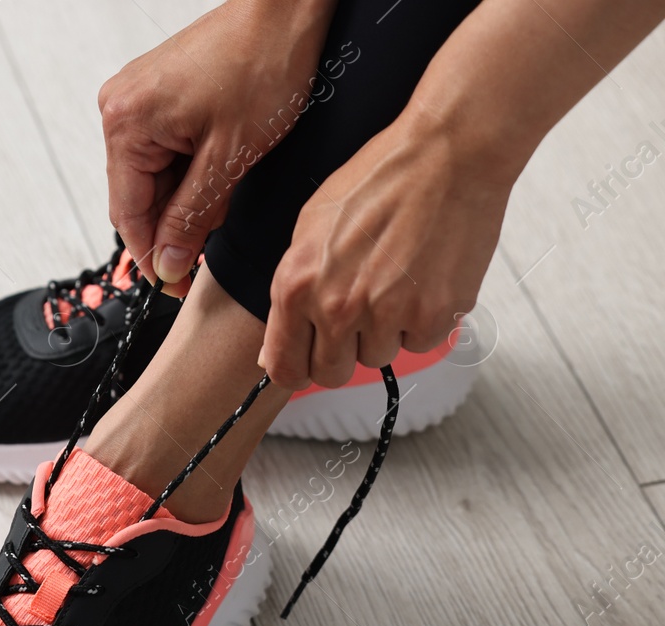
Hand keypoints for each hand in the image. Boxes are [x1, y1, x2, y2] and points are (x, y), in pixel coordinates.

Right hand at [99, 0, 335, 294]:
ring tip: (230, 183)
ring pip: (154, 176)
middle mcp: (120, 109)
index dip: (154, 258)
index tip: (178, 285)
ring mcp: (136, 98)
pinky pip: (164, 149)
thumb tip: (166, 263)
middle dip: (177, 223)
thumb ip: (190, 218)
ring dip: (188, 195)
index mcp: (126, 124)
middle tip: (216, 238)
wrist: (286, 6)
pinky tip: (222, 162)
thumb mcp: (229, 158)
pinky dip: (192, 167)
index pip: (128, 216)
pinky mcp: (157, 92)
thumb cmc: (264, 61)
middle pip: (138, 197)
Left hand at [258, 113, 512, 389]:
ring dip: (386, 331)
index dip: (297, 368)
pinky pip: (421, 343)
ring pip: (378, 357)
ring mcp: (387, 315)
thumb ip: (292, 291)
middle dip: (343, 352)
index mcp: (297, 286)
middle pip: (332, 373)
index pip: (285, 367)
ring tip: (396, 280)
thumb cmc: (379, 180)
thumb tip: (275, 350)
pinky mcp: (433, 315)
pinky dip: (423, 321)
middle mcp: (337, 307)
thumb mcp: (309, 228)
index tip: (308, 361)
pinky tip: (424, 279)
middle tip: (359, 316)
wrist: (447, 154)